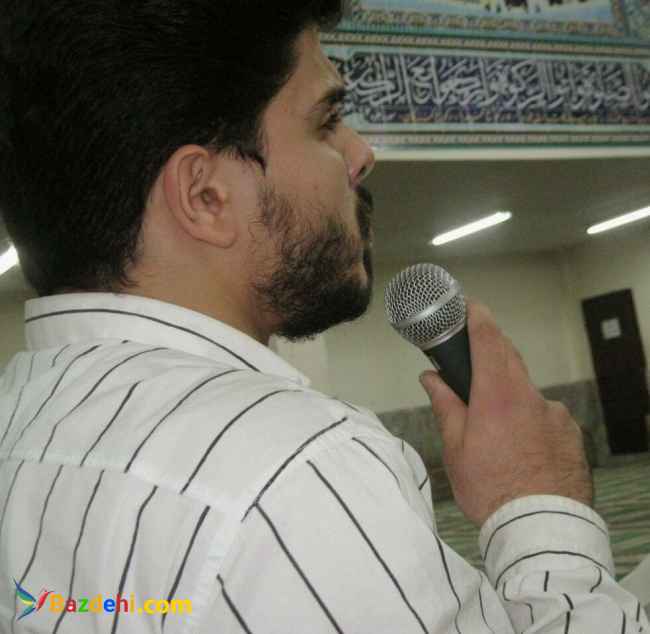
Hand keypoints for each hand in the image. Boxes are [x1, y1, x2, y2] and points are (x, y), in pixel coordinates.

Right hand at [419, 301, 592, 526]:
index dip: (478, 317)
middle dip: (491, 351)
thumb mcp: (456, 447)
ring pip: (526, 390)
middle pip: (509, 358)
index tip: (470, 306)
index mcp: (498, 395)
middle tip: (471, 361)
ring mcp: (555, 414)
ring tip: (494, 429)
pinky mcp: (570, 432)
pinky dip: (529, 418)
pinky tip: (520, 445)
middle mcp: (531, 397)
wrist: (540, 527)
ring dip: (508, 394)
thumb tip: (431, 378)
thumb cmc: (492, 489)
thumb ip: (445, 405)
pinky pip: (544, 413)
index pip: (489, 340)